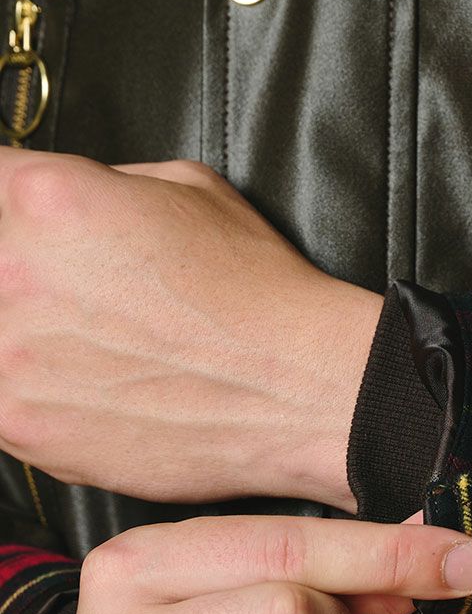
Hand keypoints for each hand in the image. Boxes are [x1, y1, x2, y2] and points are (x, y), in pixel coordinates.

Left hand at [0, 150, 381, 510]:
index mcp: (46, 199)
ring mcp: (9, 358)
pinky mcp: (22, 428)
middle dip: (19, 280)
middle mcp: (13, 273)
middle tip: (71, 303)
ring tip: (81, 352)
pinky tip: (81, 393)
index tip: (27, 240)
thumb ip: (97, 185)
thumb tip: (59, 205)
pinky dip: (27, 399)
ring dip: (18, 342)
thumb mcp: (186, 189)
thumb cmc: (258, 295)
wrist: (301, 391)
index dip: (11, 213)